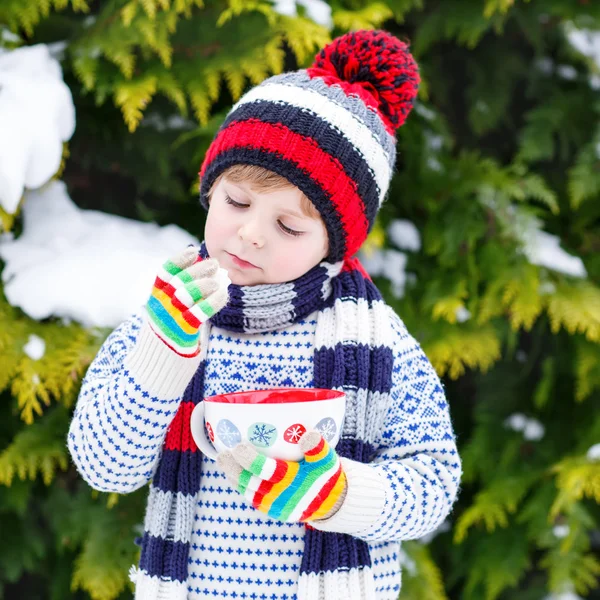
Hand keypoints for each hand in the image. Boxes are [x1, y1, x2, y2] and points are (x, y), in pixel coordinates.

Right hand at [146, 246, 228, 355]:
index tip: (194, 251)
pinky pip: (200, 313)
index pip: (165, 272)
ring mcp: (171, 316)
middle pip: (178, 281)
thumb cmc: (173, 319)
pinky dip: (213, 301)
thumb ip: (184, 285)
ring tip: (218, 280)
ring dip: (204, 285)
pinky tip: (224, 294)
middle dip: (198, 270)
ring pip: (186, 295)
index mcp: (157, 292)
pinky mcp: (183, 329)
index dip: (179, 260)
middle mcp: (161, 303)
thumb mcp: (170, 301)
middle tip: (215, 263)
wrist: (163, 351)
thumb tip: (210, 266)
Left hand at [217, 431, 346, 522]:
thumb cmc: (325, 475)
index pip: (267, 471)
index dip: (250, 459)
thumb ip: (318, 447)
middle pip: (250, 482)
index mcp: (293, 481)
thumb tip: (308, 435)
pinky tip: (234, 474)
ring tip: (223, 461)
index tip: (238, 446)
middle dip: (233, 468)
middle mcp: (280, 496)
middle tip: (222, 454)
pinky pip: (251, 498)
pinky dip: (241, 486)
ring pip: (247, 491)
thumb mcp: (327, 459)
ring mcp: (274, 506)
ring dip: (233, 477)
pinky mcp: (271, 511)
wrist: (331, 503)